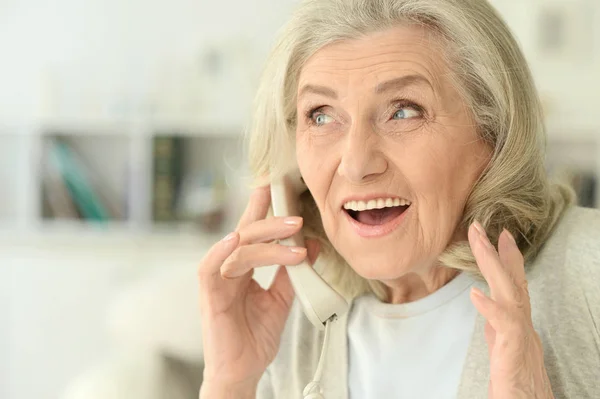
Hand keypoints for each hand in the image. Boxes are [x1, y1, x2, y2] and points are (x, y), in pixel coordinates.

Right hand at [197, 185, 319, 394]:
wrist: (242, 372)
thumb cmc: (255, 337)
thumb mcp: (281, 299)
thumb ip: (291, 272)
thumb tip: (313, 244)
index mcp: (242, 267)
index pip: (252, 231)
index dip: (261, 207)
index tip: (275, 183)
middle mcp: (228, 268)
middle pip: (247, 233)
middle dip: (272, 220)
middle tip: (297, 216)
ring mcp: (217, 280)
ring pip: (237, 246)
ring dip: (264, 238)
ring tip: (291, 233)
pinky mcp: (209, 296)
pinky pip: (210, 267)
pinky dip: (222, 251)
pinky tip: (237, 239)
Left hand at [468, 221, 553, 398]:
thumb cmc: (515, 381)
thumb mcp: (502, 345)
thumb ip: (495, 323)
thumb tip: (484, 302)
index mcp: (516, 321)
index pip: (512, 283)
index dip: (506, 257)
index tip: (498, 233)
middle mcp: (521, 323)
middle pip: (509, 280)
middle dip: (494, 251)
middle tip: (478, 226)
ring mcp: (520, 335)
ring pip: (508, 292)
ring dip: (492, 264)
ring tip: (477, 241)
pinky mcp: (514, 351)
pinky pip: (504, 326)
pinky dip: (490, 307)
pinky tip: (475, 293)